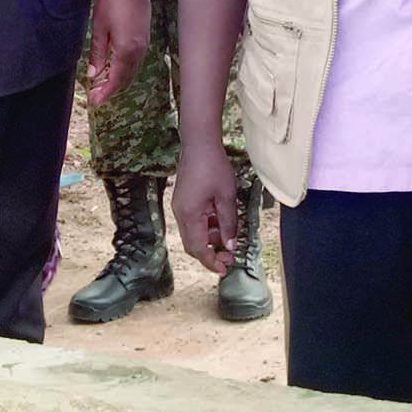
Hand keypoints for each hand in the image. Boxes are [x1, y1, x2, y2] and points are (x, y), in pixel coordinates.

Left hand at [85, 0, 149, 112]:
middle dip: (111, 90)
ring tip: (102, 85)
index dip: (105, 93)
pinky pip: (136, 62)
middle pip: (126, 79)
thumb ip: (97, 53)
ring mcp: (144, 44)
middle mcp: (139, 51)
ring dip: (119, 81)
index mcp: (126, 50)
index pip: (116, 80)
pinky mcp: (145, 38)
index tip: (94, 101)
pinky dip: (125, 71)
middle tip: (95, 95)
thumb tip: (93, 74)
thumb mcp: (99, 26)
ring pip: (133, 72)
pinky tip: (114, 69)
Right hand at [171, 142, 239, 272]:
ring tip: (229, 235)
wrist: (199, 143)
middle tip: (229, 257)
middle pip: (193, 244)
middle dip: (211, 253)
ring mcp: (180, 206)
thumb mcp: (227, 197)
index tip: (225, 269)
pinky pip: (194, 221)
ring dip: (210, 238)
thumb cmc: (213, 166)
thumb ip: (228, 223)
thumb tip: (230, 245)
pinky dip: (207, 226)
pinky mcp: (183, 200)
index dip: (211, 262)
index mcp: (189, 215)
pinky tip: (220, 219)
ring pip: (194, 233)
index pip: (198, 248)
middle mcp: (180, 213)